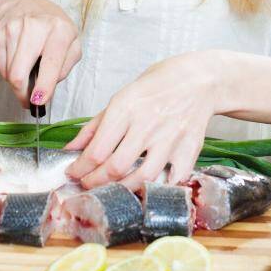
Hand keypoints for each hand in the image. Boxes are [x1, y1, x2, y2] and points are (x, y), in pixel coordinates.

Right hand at [0, 0, 80, 108]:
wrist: (29, 7)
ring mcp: (12, 28)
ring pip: (8, 73)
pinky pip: (0, 66)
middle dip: (22, 93)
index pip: (50, 63)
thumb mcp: (72, 46)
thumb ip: (64, 67)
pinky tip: (18, 61)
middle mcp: (35, 26)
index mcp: (59, 30)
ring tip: (27, 71)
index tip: (38, 101)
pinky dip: (8, 71)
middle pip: (19, 73)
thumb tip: (47, 88)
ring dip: (17, 81)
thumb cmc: (54, 30)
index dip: (44, 86)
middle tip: (28, 100)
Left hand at [64, 51, 218, 188]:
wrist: (198, 80)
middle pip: (116, 167)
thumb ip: (94, 126)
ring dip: (122, 190)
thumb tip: (71, 148)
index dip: (81, 168)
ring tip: (111, 189)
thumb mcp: (120, 97)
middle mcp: (147, 125)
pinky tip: (147, 189)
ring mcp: (170, 139)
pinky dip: (159, 189)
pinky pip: (173, 180)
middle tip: (88, 185)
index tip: (73, 173)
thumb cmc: (157, 86)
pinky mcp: (190, 150)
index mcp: (126, 108)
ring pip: (142, 178)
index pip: (97, 149)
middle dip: (96, 182)